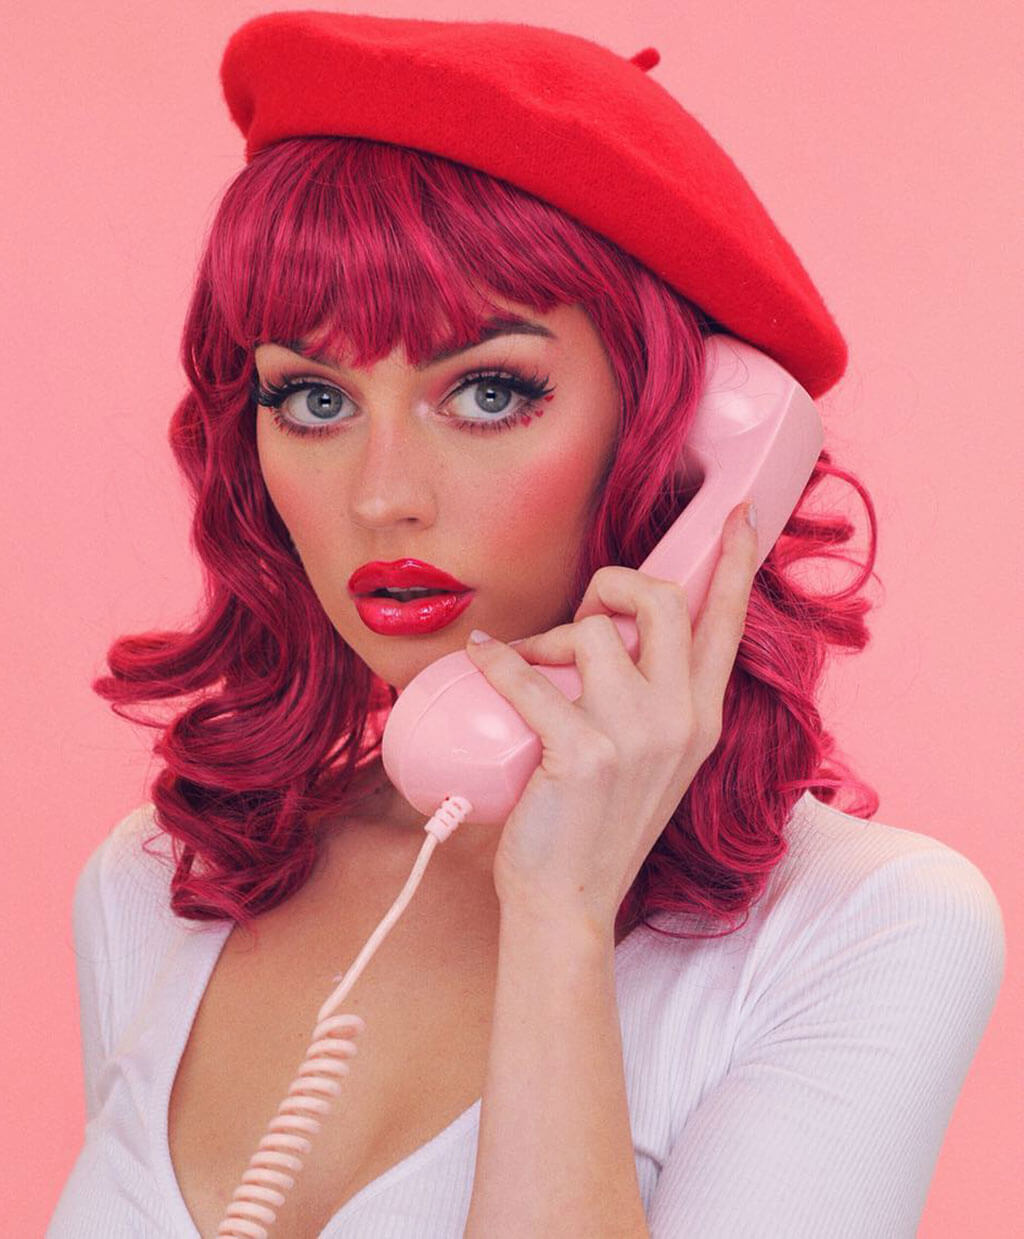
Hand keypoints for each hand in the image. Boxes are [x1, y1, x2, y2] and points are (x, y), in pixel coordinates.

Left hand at [463, 500, 759, 936]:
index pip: (727, 623)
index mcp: (702, 717)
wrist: (569, 902)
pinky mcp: (586, 753)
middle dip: (615, 585)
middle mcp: (682, 719)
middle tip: (586, 610)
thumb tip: (601, 635)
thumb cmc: (596, 826)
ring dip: (550, 640)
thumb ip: (647, 700)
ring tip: (530, 670)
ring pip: (593, 632)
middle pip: (662, 601)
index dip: (735, 562)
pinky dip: (497, 661)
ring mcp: (638, 736)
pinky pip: (530, 677)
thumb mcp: (649, 761)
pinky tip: (481, 657)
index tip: (742, 513)